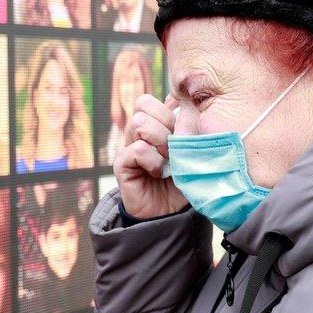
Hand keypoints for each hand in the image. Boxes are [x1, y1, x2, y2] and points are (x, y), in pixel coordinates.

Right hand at [114, 94, 187, 218]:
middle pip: (143, 105)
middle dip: (167, 123)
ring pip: (139, 123)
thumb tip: (186, 106)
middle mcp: (136, 134)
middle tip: (175, 147)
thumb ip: (187, 128)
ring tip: (168, 159)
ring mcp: (127, 147)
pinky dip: (153, 161)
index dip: (168, 110)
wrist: (171, 212)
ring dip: (161, 141)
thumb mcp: (190, 151)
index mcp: (151, 126)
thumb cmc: (183, 180)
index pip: (149, 100)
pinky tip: (158, 173)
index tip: (182, 131)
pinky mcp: (122, 165)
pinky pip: (137, 150)